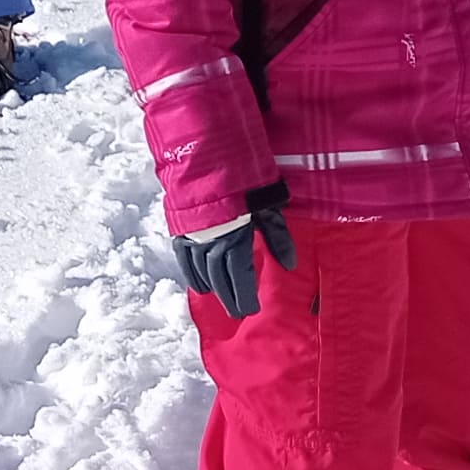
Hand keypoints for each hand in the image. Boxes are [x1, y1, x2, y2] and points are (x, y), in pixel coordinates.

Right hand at [172, 184, 296, 318]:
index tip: (251, 310)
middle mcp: (211, 244)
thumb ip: (276, 236)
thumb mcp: (267, 207)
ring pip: (202, 271)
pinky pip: (184, 259)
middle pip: (220, 279)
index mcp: (235, 240)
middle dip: (230, 298)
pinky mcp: (180, 230)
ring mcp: (193, 238)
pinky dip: (192, 274)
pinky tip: (199, 284)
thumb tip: (290, 264)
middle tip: (238, 312)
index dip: (245, 297)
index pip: (240, 279)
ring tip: (222, 299)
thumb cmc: (244, 181)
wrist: (210, 157)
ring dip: (213, 288)